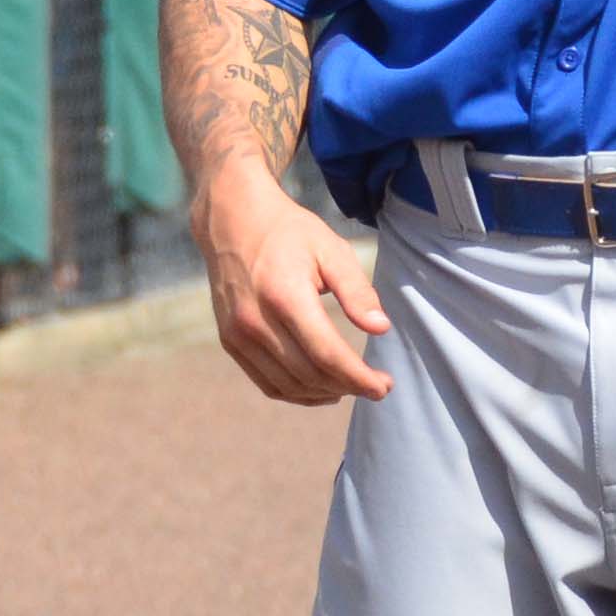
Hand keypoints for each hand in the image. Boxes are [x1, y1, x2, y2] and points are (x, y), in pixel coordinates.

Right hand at [193, 173, 388, 403]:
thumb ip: (356, 291)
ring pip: (289, 386)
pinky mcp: (231, 342)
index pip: (327, 354)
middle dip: (349, 387)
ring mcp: (238, 335)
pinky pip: (268, 383)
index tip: (384, 386)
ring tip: (353, 386)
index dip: (358, 378)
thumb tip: (381, 328)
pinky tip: (322, 390)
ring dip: (326, 394)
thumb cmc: (289, 233)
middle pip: (310, 375)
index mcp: (284, 295)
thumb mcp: (331, 249)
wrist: (233, 221)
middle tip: (378, 386)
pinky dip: (298, 394)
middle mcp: (256, 321)